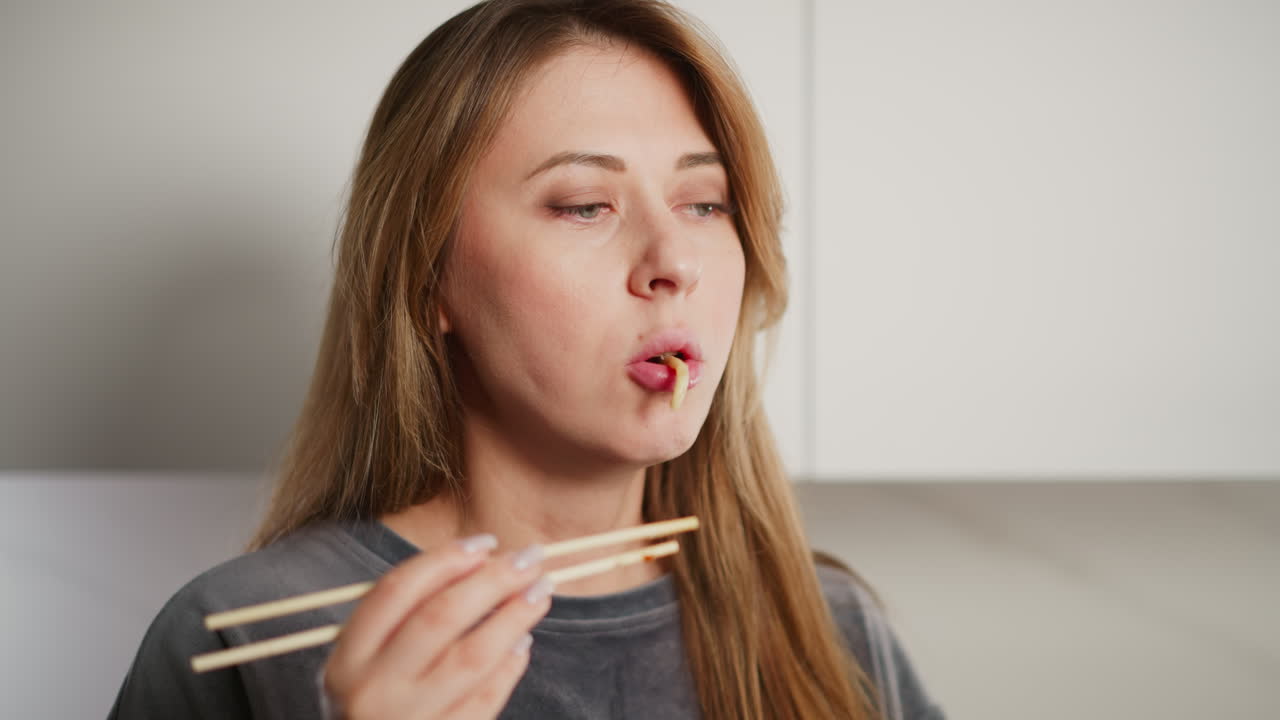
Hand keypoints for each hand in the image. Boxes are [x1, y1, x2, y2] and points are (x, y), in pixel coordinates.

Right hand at [320, 536, 551, 718]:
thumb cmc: (377, 695)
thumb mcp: (369, 656)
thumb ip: (410, 612)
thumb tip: (482, 563)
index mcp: (350, 657)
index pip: (398, 590)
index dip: (445, 559)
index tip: (485, 542)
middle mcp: (374, 688)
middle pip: (440, 618)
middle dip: (492, 581)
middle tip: (530, 559)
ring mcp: (410, 719)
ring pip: (472, 658)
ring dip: (513, 618)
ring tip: (540, 593)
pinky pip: (486, 698)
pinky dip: (509, 666)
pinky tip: (522, 642)